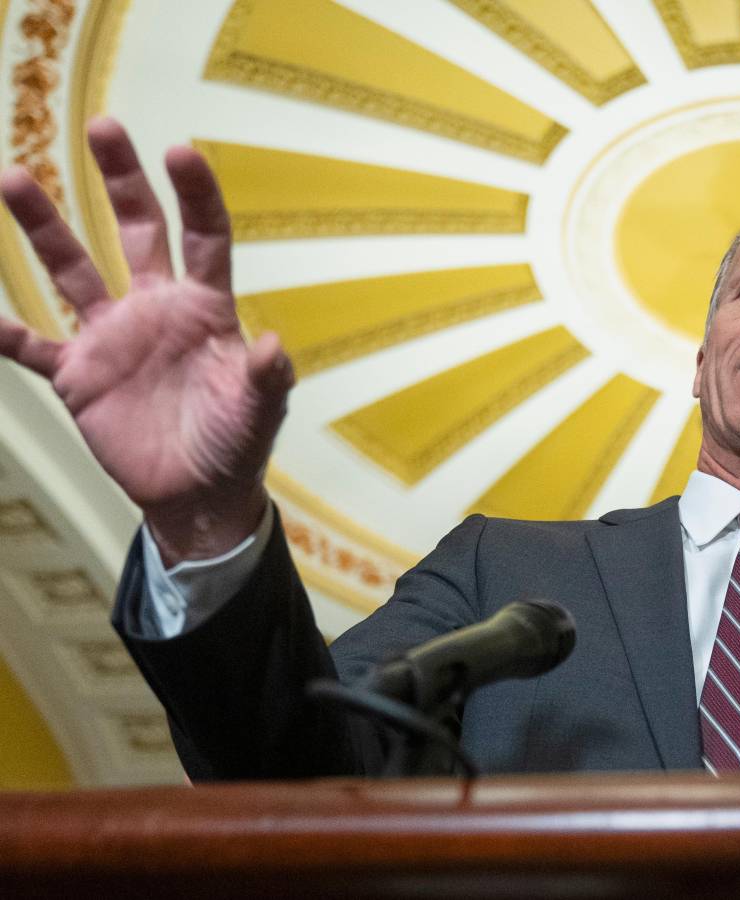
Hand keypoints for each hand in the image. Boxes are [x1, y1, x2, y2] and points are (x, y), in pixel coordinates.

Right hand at [0, 118, 292, 563]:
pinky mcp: (80, 376)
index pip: (203, 239)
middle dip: (121, 180)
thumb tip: (272, 344)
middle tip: (103, 126)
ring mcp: (114, 338)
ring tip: (13, 178)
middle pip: (137, 230)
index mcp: (205, 309)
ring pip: (72, 271)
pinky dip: (6, 333)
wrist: (199, 492)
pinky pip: (34, 347)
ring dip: (45, 229)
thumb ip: (265, 378)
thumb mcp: (259, 412)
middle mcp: (157, 309)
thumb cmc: (238, 444)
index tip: (181, 152)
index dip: (195, 197)